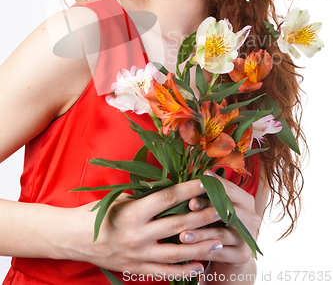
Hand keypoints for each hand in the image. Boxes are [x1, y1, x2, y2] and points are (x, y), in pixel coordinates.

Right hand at [68, 178, 229, 275]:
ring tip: (220, 241)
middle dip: (204, 216)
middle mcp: (138, 234)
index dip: (191, 189)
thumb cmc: (100, 212)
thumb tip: (173, 187)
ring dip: (201, 246)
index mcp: (134, 211)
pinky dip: (184, 270)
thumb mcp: (122, 197)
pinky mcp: (137, 269)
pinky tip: (200, 266)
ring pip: (177, 252)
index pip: (169, 197)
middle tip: (223, 211)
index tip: (208, 183)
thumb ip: (147, 195)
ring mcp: (139, 255)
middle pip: (179, 224)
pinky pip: (165, 272)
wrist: (75, 239)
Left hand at [178, 171, 261, 267]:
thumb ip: (210, 194)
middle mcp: (252, 218)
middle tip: (190, 204)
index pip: (230, 189)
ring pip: (221, 234)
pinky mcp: (243, 256)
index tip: (198, 179)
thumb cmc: (217, 223)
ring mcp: (249, 239)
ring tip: (182, 233)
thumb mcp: (216, 207)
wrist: (228, 255)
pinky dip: (201, 250)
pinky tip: (188, 249)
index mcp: (246, 200)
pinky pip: (219, 253)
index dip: (214, 184)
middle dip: (207, 206)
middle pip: (228, 210)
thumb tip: (196, 178)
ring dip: (200, 233)